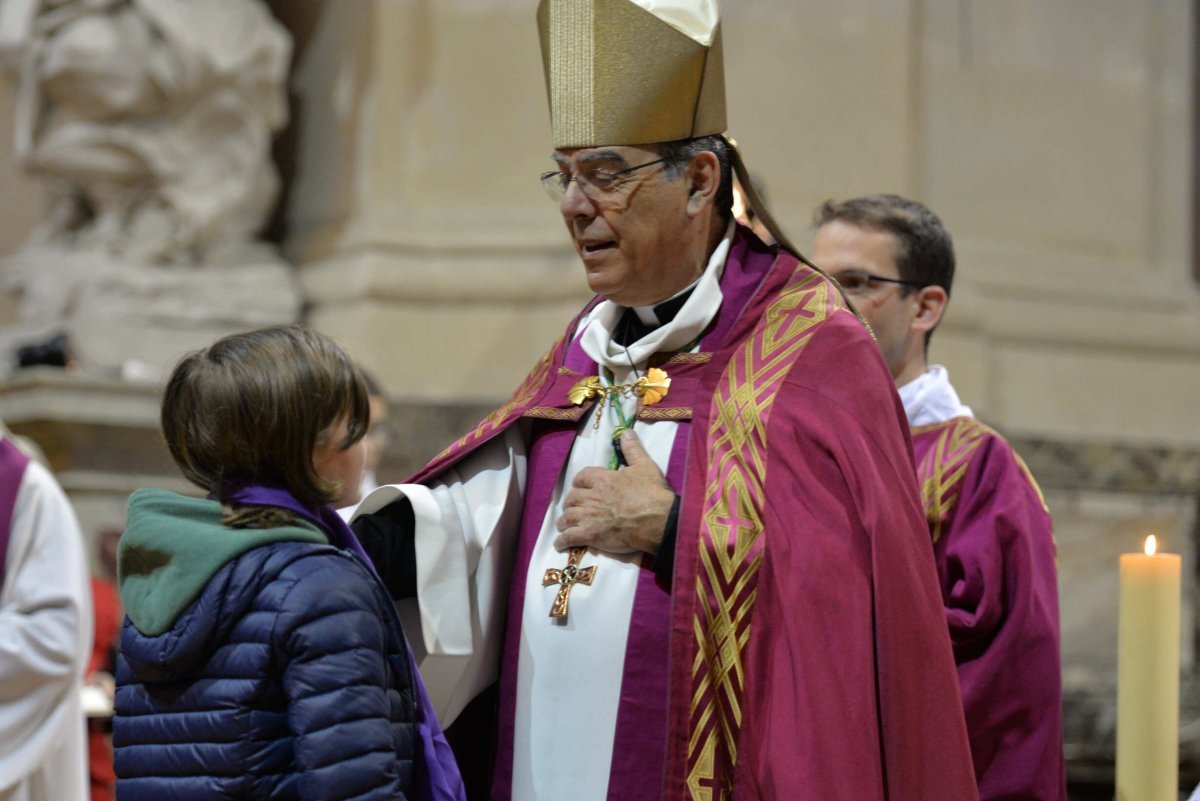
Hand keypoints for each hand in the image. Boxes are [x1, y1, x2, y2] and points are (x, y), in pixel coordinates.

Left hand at [555, 430, 675, 555]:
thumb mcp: (645, 466)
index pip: (581, 477)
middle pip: (571, 498)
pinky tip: (560, 544)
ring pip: (567, 517)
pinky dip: (562, 541)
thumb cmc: (652, 493)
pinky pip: (569, 537)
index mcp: (602, 479)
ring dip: (564, 521)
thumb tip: (626, 432)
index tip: (580, 487)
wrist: (658, 520)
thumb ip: (633, 449)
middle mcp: (592, 496)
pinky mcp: (591, 535)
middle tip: (573, 508)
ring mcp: (589, 517)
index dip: (579, 483)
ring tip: (564, 525)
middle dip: (571, 503)